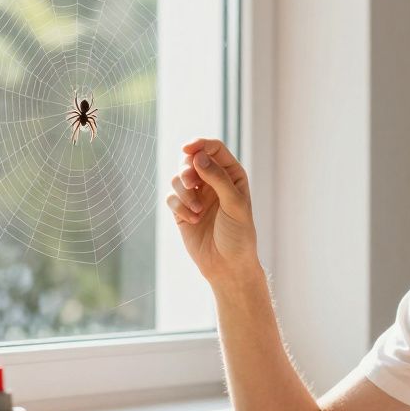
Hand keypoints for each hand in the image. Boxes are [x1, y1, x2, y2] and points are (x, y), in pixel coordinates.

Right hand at [165, 138, 259, 282]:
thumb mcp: (234, 204)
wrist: (227, 266)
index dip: (199, 144)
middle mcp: (213, 181)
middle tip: (190, 184)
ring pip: (178, 178)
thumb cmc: (238, 235)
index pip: (213, 149)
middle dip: (187, 170)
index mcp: (231, 175)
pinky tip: (192, 221)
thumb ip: (218, 178)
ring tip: (196, 211)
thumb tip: (198, 157)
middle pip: (191, 159)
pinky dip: (179, 207)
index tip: (186, 149)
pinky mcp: (182, 210)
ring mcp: (196, 195)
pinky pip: (171, 197)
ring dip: (183, 192)